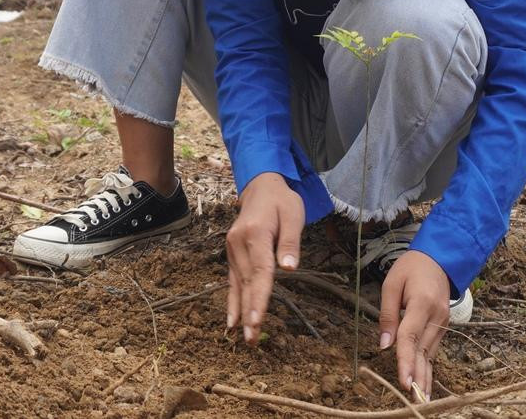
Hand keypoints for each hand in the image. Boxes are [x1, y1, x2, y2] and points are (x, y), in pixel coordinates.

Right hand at [225, 172, 303, 343]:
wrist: (261, 187)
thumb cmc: (281, 201)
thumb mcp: (293, 214)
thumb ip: (290, 241)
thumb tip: (289, 268)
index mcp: (255, 233)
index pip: (260, 271)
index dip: (259, 297)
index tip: (257, 319)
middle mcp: (238, 242)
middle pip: (247, 282)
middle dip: (250, 312)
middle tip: (252, 339)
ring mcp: (232, 249)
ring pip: (238, 285)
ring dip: (242, 312)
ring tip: (246, 338)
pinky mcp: (233, 254)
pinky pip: (232, 281)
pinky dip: (232, 301)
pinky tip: (232, 322)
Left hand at [378, 250, 451, 399]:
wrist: (439, 258)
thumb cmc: (411, 268)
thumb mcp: (391, 283)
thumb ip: (387, 314)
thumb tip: (384, 344)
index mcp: (422, 302)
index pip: (411, 336)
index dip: (406, 360)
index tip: (404, 381)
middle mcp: (437, 315)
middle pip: (424, 350)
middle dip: (418, 376)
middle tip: (414, 399)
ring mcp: (443, 321)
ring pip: (431, 353)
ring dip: (426, 376)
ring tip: (422, 399)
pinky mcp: (444, 325)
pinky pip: (433, 348)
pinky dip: (429, 366)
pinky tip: (426, 383)